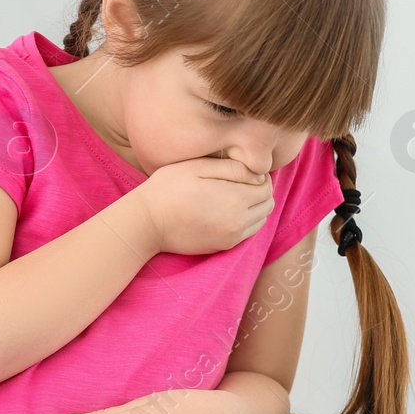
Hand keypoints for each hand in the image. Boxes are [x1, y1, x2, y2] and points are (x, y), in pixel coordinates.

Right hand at [135, 156, 273, 255]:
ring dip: (255, 208)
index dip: (261, 176)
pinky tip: (227, 211)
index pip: (266, 188)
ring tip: (235, 196)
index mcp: (235, 199)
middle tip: (243, 182)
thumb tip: (259, 175)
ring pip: (260, 221)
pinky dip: (246, 222)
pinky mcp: (222, 246)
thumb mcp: (199, 167)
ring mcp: (231, 237)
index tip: (246, 171)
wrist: (147, 222)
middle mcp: (238, 222)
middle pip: (268, 205)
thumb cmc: (168, 188)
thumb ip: (232, 168)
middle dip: (261, 192)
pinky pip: (247, 234)